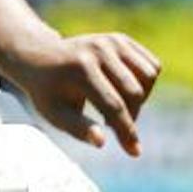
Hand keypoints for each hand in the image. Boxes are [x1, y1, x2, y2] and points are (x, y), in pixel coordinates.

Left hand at [5, 31, 161, 156]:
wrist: (40, 58)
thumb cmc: (48, 93)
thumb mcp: (55, 114)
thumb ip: (78, 128)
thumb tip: (101, 142)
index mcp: (80, 69)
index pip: (113, 105)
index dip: (126, 131)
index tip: (135, 152)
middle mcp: (99, 50)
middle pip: (134, 92)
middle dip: (131, 117)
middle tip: (112, 125)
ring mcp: (112, 41)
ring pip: (149, 76)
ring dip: (140, 99)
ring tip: (115, 107)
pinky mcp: (122, 39)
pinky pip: (152, 66)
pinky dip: (145, 84)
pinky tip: (123, 91)